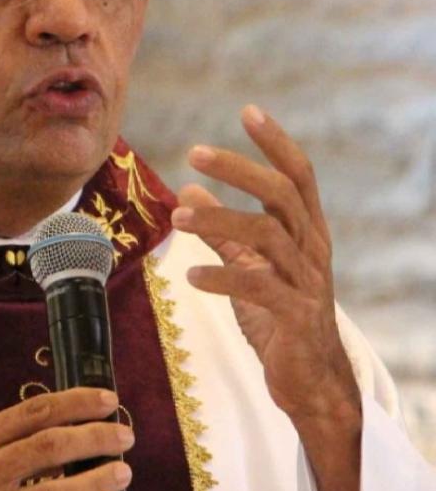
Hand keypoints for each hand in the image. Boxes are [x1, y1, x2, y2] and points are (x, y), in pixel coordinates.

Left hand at [170, 105, 361, 490]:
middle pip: (283, 195)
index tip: (248, 110)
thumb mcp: (251, 266)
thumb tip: (189, 190)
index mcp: (306, 232)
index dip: (276, 142)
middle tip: (195, 152)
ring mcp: (306, 282)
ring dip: (220, 222)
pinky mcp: (295, 316)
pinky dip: (223, 278)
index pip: (298, 176)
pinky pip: (259, 287)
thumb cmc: (279, 316)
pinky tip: (190, 279)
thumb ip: (223, 231)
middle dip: (240, 169)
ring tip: (177, 219)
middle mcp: (312, 250)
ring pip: (268, 236)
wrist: (310, 380)